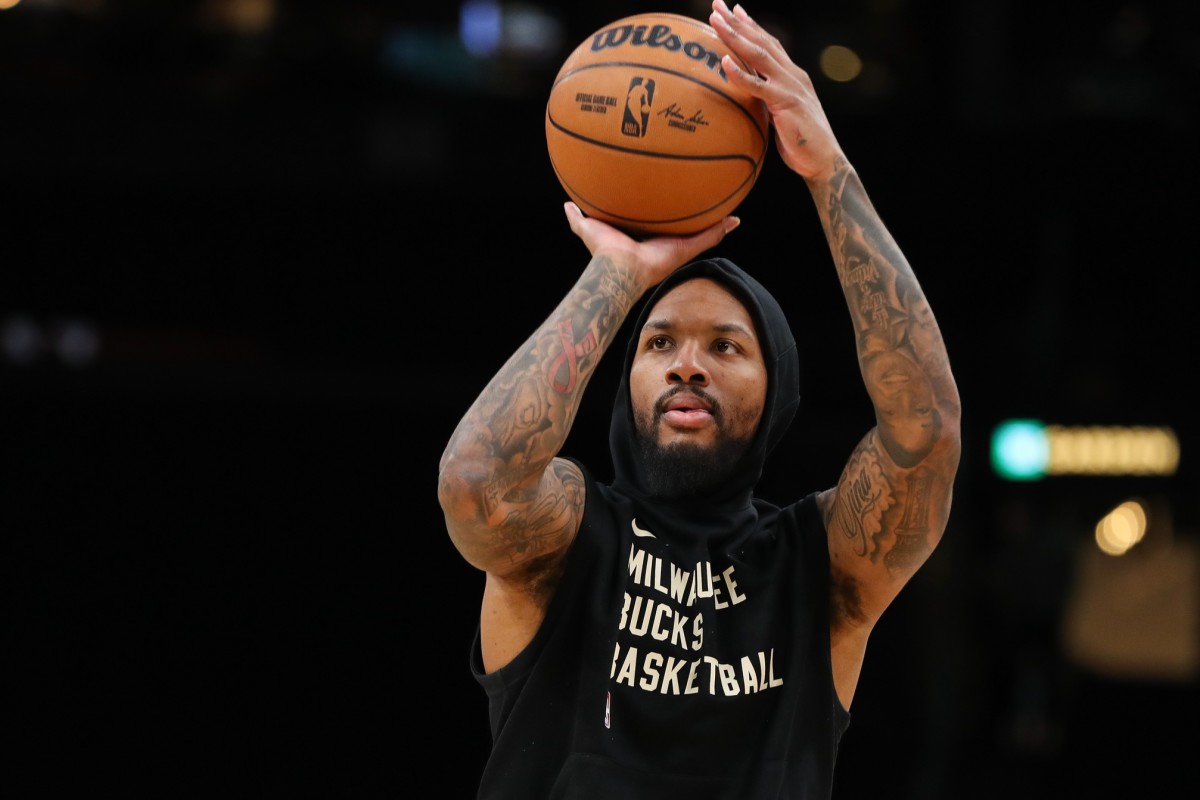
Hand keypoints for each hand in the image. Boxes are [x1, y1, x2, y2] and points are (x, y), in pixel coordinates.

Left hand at [563, 202, 739, 289]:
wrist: (619, 268)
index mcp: (646, 237)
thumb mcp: (589, 228)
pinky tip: (735, 219)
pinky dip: (723, 228)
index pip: (660, 222)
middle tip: (706, 199)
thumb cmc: (604, 253)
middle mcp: (664, 242)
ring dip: (715, 222)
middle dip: (694, 216)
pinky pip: (708, 237)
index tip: (675, 199)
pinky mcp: (685, 249)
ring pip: (700, 232)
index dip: (668, 212)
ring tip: (728, 206)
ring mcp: (677, 246)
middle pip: (683, 226)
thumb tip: (568, 205)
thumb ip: (577, 218)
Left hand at [709, 0, 845, 183]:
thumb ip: (768, 103)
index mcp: (792, 76)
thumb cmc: (802, 144)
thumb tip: (748, 101)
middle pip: (761, 41)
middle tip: (717, 4)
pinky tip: (724, 62)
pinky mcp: (786, 103)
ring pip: (758, 55)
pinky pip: (758, 86)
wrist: (824, 160)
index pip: (770, 44)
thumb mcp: (782, 117)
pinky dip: (740, 74)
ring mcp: (790, 87)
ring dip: (735, 36)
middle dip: (738, 21)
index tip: (734, 10)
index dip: (751, 26)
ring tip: (715, 20)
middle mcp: (792, 75)